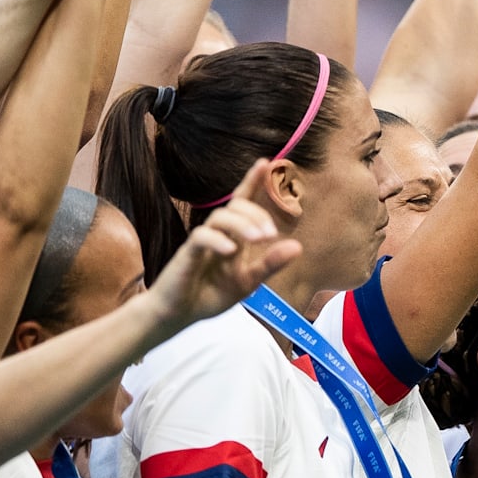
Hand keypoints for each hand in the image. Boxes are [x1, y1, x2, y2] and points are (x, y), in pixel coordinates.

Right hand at [147, 162, 302, 328]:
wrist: (179, 315)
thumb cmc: (210, 295)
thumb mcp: (247, 281)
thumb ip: (270, 264)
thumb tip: (298, 246)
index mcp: (232, 237)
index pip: (242, 202)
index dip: (252, 181)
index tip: (265, 162)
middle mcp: (217, 233)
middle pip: (235, 206)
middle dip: (256, 214)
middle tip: (270, 234)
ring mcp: (200, 242)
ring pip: (220, 217)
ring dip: (242, 224)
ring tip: (259, 239)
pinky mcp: (186, 255)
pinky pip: (200, 237)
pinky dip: (218, 240)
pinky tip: (231, 250)